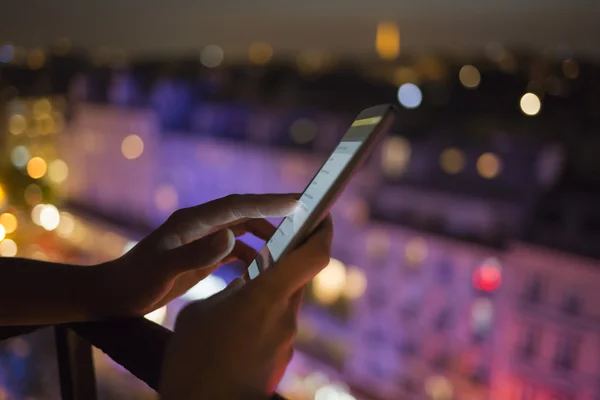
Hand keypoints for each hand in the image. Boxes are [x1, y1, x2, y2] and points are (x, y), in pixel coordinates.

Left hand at [90, 194, 299, 317]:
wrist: (113, 295)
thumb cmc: (133, 283)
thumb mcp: (163, 271)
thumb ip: (195, 254)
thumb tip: (231, 238)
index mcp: (193, 222)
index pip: (237, 205)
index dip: (268, 201)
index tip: (298, 201)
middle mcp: (200, 225)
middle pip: (244, 214)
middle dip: (274, 215)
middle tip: (303, 222)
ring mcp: (201, 239)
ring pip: (242, 231)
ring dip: (264, 238)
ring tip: (287, 251)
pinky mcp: (200, 254)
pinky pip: (234, 249)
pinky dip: (251, 255)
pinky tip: (260, 270)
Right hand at [159, 216, 332, 399]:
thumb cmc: (193, 359)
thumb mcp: (200, 311)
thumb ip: (229, 291)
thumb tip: (243, 286)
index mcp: (266, 297)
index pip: (314, 256)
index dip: (324, 231)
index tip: (323, 215)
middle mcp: (285, 317)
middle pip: (298, 276)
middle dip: (285, 260)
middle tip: (266, 247)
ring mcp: (286, 340)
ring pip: (285, 301)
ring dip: (268, 291)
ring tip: (238, 292)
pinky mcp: (280, 359)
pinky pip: (277, 325)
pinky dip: (262, 316)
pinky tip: (235, 325)